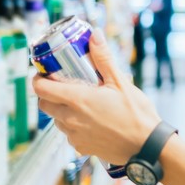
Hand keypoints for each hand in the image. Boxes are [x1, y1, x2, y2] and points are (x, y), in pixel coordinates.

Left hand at [33, 30, 161, 165]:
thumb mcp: (121, 83)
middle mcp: (71, 119)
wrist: (146, 146)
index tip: (44, 73)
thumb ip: (103, 59)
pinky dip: (73, 125)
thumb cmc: (136, 115)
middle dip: (48, 94)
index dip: (38, 79)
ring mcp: (75, 135)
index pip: (42, 89)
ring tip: (80, 103)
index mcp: (78, 100)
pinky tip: (90, 121)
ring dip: (61, 110)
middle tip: (62, 85)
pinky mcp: (81, 147)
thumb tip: (95, 36)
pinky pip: (69, 134)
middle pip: (44, 105)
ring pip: (56, 120)